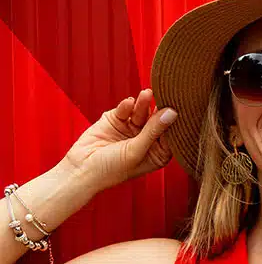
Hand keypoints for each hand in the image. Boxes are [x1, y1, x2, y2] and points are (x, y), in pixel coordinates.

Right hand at [62, 89, 177, 190]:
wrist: (79, 169)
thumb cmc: (110, 170)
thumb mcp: (136, 150)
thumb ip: (154, 130)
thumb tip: (172, 113)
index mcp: (157, 154)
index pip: (171, 136)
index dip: (174, 123)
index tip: (180, 108)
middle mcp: (146, 141)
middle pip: (157, 121)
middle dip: (159, 109)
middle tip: (165, 96)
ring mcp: (131, 130)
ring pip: (142, 113)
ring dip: (143, 104)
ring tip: (146, 94)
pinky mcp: (116, 121)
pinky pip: (125, 110)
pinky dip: (127, 106)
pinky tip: (128, 103)